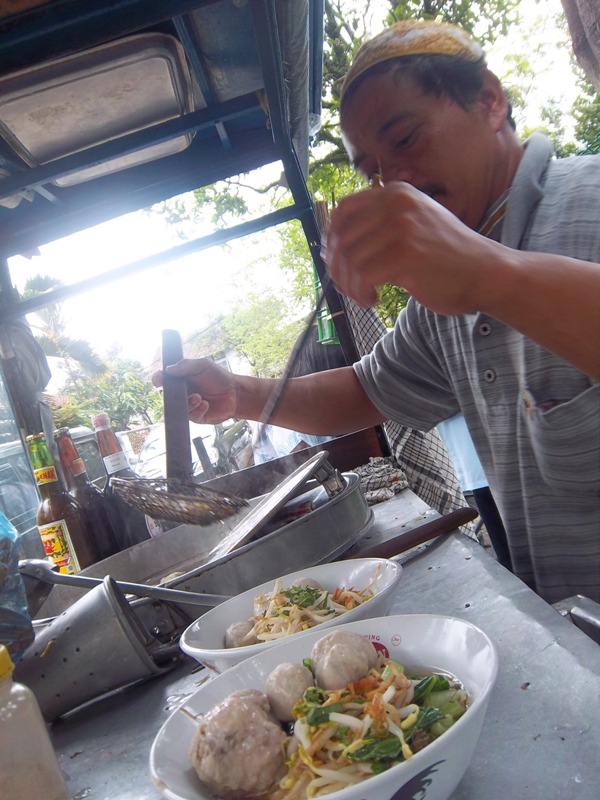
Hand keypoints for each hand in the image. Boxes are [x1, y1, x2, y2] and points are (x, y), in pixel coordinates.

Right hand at [151, 358, 238, 423]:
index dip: (158, 379)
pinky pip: (192, 416)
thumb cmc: (219, 377)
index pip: (164, 379)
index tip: (158, 379)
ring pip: (179, 408)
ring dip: (188, 402)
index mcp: (181, 379)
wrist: (234, 392)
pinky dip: (198, 409)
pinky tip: (205, 404)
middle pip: (169, 396)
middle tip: (179, 391)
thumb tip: (169, 369)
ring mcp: (189, 406)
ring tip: (199, 397)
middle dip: (172, 395)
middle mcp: (183, 393)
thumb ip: (186, 365)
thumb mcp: (203, 365)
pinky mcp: (197, 416)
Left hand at [325, 181, 500, 313]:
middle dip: (339, 269)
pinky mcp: (405, 255)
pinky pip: (362, 276)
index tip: (337, 263)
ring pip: (349, 260)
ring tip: (365, 296)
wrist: (487, 273)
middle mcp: (396, 204)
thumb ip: (380, 226)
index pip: (343, 211)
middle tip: (350, 288)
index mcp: (396, 193)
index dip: (331, 240)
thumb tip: (332, 247)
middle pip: (342, 238)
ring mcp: (402, 227)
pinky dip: (360, 293)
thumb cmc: (447, 258)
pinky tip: (373, 300)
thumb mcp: (414, 225)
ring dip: (350, 285)